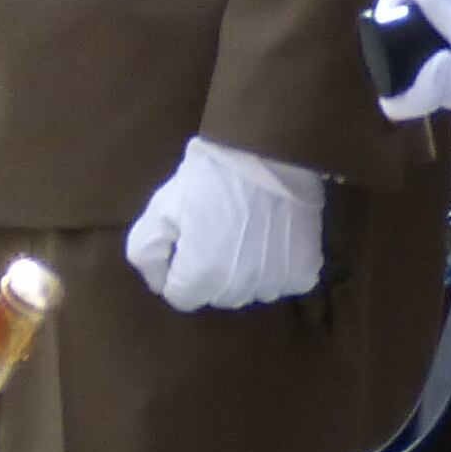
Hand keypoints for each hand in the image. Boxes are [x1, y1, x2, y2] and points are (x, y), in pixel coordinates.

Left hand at [123, 137, 327, 311]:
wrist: (266, 154)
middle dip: (207, 271)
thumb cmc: (208, 178)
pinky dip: (274, 267)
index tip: (186, 241)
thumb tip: (159, 283)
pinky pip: (281, 283)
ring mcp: (275, 284)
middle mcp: (239, 290)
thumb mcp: (160, 208)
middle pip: (214, 296)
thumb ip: (146, 252)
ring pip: (248, 291)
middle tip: (214, 230)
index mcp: (201, 277)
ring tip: (243, 231)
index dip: (177, 269)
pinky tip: (270, 237)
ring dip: (242, 271)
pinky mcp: (303, 273)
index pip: (181, 297)